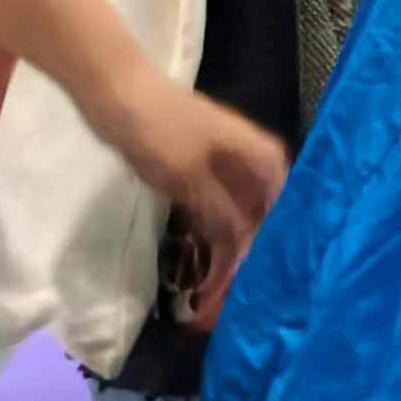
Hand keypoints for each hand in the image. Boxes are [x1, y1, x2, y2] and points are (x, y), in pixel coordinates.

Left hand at [96, 75, 283, 324]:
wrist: (116, 92)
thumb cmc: (160, 127)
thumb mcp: (189, 177)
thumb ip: (222, 216)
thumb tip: (247, 253)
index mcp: (266, 160)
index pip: (284, 217)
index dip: (274, 256)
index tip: (261, 294)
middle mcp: (256, 168)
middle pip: (262, 224)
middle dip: (248, 266)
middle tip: (226, 308)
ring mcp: (228, 174)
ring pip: (238, 225)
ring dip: (228, 260)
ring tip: (212, 301)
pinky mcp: (202, 179)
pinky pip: (216, 218)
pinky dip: (210, 243)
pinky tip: (203, 271)